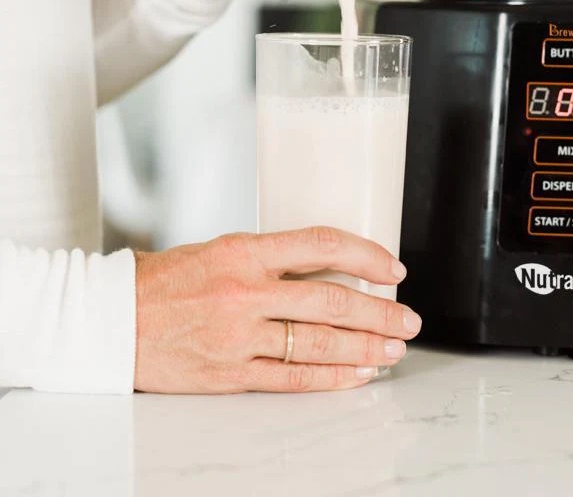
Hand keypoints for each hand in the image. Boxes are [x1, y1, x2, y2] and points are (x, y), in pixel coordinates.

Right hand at [134, 226, 420, 393]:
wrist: (113, 319)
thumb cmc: (164, 281)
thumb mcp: (218, 250)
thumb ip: (268, 260)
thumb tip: (324, 270)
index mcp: (244, 251)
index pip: (321, 245)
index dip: (366, 255)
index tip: (393, 268)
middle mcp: (245, 291)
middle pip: (331, 301)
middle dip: (380, 312)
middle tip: (408, 318)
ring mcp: (239, 335)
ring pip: (319, 343)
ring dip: (365, 347)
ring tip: (394, 349)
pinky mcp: (230, 373)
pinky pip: (292, 378)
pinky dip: (331, 378)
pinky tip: (357, 374)